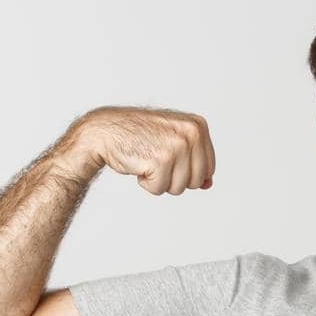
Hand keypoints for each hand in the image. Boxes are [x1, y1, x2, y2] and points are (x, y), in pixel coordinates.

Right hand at [80, 106, 216, 196]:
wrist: (105, 131)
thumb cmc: (138, 136)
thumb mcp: (173, 141)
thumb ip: (194, 160)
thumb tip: (208, 185)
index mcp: (198, 126)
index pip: (209, 168)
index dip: (188, 172)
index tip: (169, 158)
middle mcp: (191, 133)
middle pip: (197, 181)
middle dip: (175, 179)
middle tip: (157, 160)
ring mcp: (177, 146)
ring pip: (179, 188)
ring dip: (160, 181)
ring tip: (147, 160)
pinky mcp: (161, 160)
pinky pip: (160, 189)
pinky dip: (147, 184)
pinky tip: (139, 164)